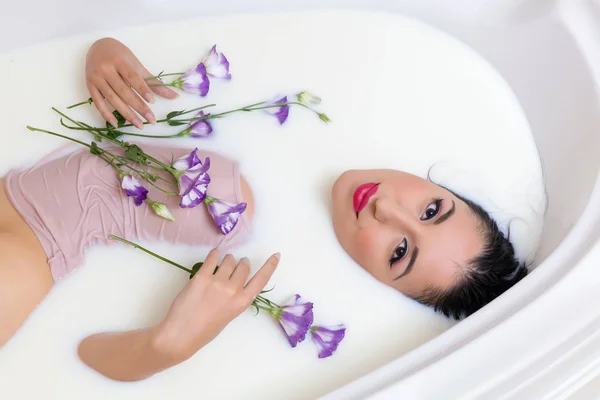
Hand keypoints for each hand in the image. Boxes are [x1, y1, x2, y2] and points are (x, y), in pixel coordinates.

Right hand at [85, 37, 178, 128]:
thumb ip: (154, 82)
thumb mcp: (137, 65)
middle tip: (151, 120)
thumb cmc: (121, 56)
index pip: (132, 77)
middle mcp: (106, 69)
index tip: (152, 102)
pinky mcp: (89, 86)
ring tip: (139, 125)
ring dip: (126, 114)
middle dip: (138, 107)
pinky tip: (116, 124)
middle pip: (124, 91)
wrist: (97, 46)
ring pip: (112, 99)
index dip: (142, 89)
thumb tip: (174, 96)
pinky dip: (106, 114)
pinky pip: (98, 103)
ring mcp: (96, 78)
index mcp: (119, 61)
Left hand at [154, 249, 280, 360]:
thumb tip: (233, 280)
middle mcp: (233, 290)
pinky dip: (214, 255)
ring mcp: (217, 282)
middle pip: (244, 266)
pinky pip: (212, 258)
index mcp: (242, 302)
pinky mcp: (201, 276)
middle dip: (241, 263)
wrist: (181, 334)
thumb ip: (235, 298)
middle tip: (235, 265)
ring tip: (221, 265)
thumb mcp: (229, 315)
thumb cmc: (205, 330)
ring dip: (227, 260)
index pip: (261, 279)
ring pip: (229, 260)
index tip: (276, 255)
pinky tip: (214, 256)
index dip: (270, 266)